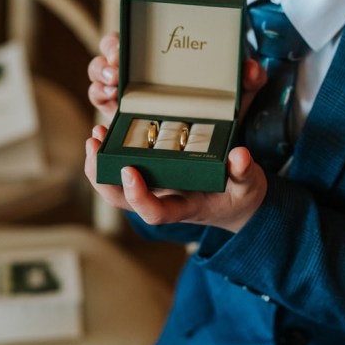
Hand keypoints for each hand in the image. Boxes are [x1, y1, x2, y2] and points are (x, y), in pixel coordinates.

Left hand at [84, 45, 268, 231]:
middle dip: (102, 177)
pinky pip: (124, 170)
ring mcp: (156, 190)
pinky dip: (111, 154)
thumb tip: (239, 156)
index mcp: (185, 208)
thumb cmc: (241, 195)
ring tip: (95, 135)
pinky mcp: (154, 176)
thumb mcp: (250, 185)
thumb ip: (244, 172)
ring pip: (116, 188)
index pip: (154, 212)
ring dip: (100, 164)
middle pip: (122, 201)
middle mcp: (164, 201)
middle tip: (95, 144)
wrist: (236, 205)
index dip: (138, 196)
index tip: (129, 170)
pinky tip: (106, 132)